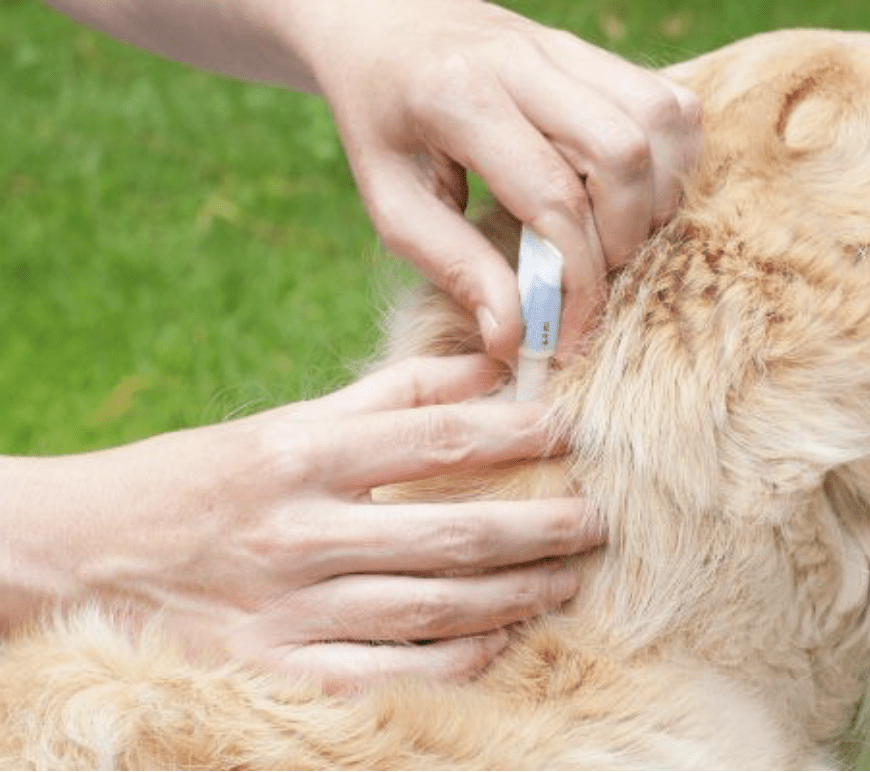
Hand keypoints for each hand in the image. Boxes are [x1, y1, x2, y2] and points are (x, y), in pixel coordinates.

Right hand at [0, 355, 602, 689]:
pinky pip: (393, 672)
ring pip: (434, 607)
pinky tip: (505, 639)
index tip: (570, 429)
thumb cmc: (197, 481)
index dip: (516, 432)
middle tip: (597, 518)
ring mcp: (291, 609)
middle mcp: (301, 532)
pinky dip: (459, 659)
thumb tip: (482, 366)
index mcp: (301, 454)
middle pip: (452, 531)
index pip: (436, 437)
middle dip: (539, 526)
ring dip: (517, 593)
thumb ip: (385, 396)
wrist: (83, 557)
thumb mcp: (282, 423)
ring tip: (571, 577)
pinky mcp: (280, 669)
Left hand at [287, 0, 702, 358]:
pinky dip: (670, 160)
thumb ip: (453, 266)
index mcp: (458, 96)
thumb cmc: (381, 121)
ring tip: (613, 236)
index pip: (553, 197)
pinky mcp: (596, 52)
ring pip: (662, 120)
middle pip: (624, 151)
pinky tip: (630, 194)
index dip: (576, 279)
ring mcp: (567, 47)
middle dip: (624, 237)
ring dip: (656, 197)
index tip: (566, 332)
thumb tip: (513, 337)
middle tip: (591, 277)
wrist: (382, 25)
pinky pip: (670, 103)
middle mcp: (523, 60)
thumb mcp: (392, 201)